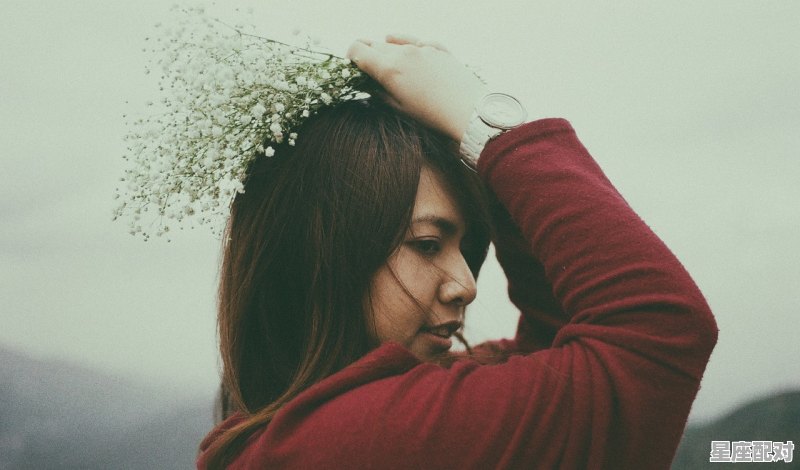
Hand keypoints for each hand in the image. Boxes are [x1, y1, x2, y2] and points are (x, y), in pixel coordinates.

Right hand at [347, 34, 486, 141]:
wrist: (469, 110)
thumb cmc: (432, 115)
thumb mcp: (399, 108)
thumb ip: (379, 93)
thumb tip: (369, 85)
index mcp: (388, 67)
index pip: (358, 49)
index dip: (351, 57)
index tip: (353, 67)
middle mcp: (403, 52)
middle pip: (375, 44)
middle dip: (368, 54)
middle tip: (369, 69)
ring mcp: (422, 48)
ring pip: (396, 41)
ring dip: (388, 50)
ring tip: (389, 63)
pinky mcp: (439, 49)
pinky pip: (417, 41)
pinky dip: (409, 45)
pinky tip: (409, 51)